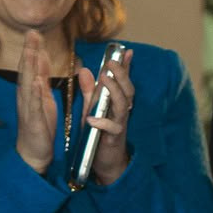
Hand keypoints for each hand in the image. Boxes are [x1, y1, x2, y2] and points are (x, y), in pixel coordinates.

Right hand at [14, 39, 56, 173]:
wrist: (34, 150)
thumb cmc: (40, 123)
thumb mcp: (43, 97)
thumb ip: (42, 78)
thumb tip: (41, 58)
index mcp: (31, 90)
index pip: (31, 66)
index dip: (32, 49)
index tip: (35, 32)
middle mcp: (26, 96)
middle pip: (27, 70)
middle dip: (29, 51)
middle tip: (32, 33)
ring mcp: (28, 107)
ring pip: (28, 84)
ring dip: (29, 67)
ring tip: (32, 51)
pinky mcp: (34, 120)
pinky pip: (34, 105)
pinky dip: (35, 93)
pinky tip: (37, 82)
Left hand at [75, 48, 134, 185]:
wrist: (105, 162)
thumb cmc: (98, 134)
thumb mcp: (91, 109)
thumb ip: (89, 91)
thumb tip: (85, 69)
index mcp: (117, 103)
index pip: (123, 82)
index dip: (126, 67)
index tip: (126, 51)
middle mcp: (122, 112)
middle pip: (128, 91)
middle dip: (121, 75)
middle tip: (112, 62)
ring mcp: (119, 125)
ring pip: (123, 106)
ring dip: (115, 91)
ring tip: (105, 79)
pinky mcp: (113, 139)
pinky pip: (112, 129)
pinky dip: (102, 122)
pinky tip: (92, 118)